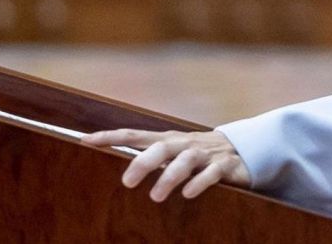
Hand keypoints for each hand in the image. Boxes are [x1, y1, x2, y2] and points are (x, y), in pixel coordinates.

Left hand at [81, 128, 250, 201]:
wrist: (245, 150)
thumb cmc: (199, 155)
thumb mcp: (174, 154)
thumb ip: (152, 158)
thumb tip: (121, 169)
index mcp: (168, 140)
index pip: (134, 134)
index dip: (110, 136)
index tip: (86, 140)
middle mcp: (184, 144)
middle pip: (160, 146)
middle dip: (143, 162)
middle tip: (127, 182)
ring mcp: (206, 154)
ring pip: (185, 160)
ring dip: (169, 176)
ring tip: (156, 195)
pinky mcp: (225, 166)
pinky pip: (211, 174)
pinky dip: (199, 182)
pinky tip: (188, 194)